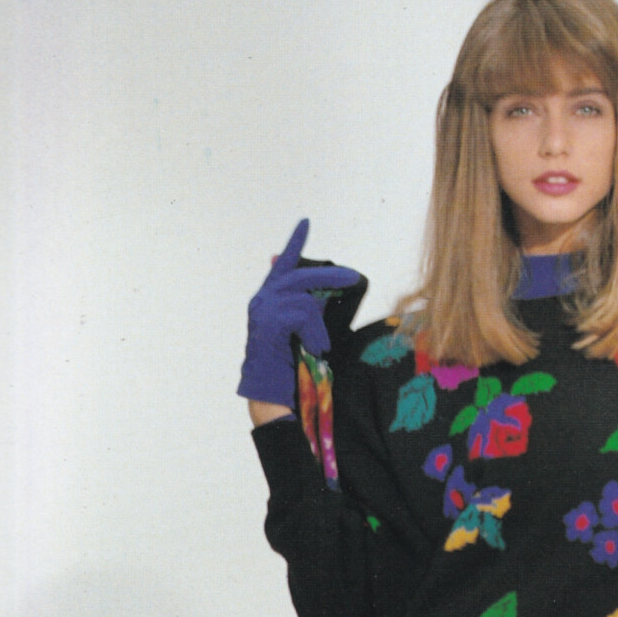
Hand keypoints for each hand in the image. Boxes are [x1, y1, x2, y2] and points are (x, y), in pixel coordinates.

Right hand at [236, 218, 362, 406]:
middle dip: (331, 278)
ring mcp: (262, 309)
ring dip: (320, 326)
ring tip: (319, 347)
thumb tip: (332, 290)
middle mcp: (263, 299)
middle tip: (355, 279)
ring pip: (306, 300)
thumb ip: (314, 310)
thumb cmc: (294, 367)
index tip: (306, 223)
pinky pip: (302, 315)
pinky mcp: (267, 322)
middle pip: (302, 276)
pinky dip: (314, 334)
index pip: (284, 264)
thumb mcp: (308, 332)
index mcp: (271, 299)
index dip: (295, 243)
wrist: (273, 394)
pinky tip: (313, 350)